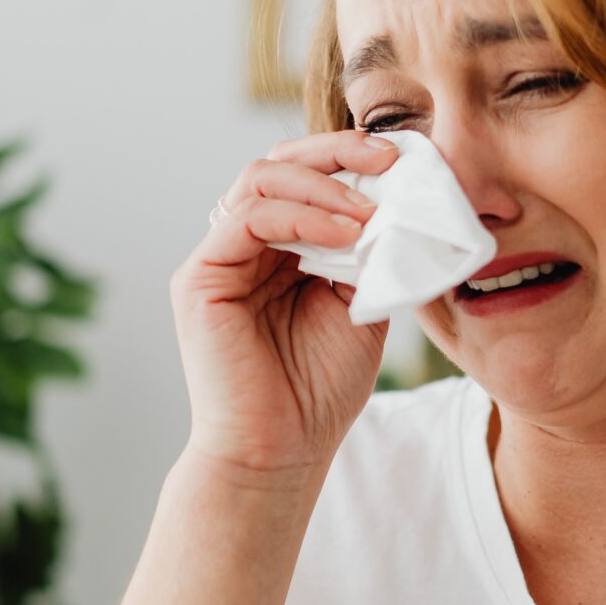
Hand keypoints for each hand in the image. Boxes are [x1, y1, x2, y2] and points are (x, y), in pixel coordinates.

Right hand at [173, 129, 398, 475]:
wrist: (280, 453)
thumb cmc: (318, 389)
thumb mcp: (361, 303)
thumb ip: (368, 250)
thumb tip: (398, 196)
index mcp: (281, 246)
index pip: (307, 174)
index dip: (352, 157)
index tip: (404, 159)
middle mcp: (245, 243)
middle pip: (280, 160)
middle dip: (338, 151)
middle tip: (389, 160)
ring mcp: (219, 256)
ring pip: (260, 177)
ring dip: (323, 185)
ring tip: (369, 212)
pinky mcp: (201, 276)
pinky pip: (247, 217)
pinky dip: (301, 215)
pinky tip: (345, 234)